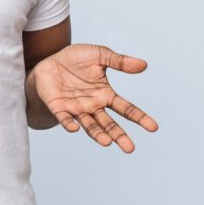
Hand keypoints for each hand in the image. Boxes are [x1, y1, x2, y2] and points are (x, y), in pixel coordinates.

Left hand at [33, 44, 158, 152]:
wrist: (50, 60)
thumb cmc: (76, 59)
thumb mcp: (100, 55)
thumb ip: (119, 61)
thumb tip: (144, 65)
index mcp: (105, 94)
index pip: (126, 108)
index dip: (139, 117)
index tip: (154, 127)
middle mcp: (93, 106)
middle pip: (109, 124)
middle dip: (119, 136)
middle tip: (130, 149)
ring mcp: (76, 109)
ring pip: (90, 126)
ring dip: (98, 135)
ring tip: (107, 142)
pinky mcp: (59, 108)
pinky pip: (65, 119)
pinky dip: (69, 124)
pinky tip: (75, 129)